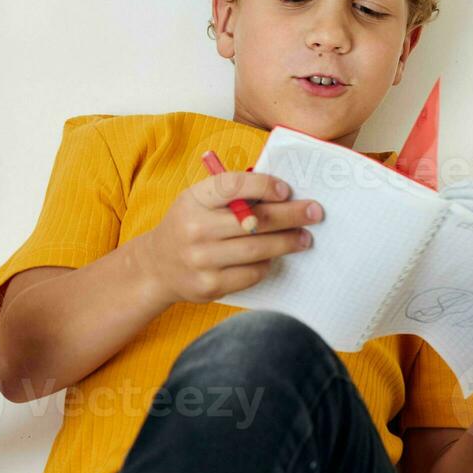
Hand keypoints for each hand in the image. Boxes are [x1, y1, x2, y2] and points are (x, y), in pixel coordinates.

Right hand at [132, 170, 325, 305]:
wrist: (157, 266)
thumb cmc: (188, 225)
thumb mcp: (198, 200)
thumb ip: (231, 194)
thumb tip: (282, 193)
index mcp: (193, 200)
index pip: (232, 186)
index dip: (263, 186)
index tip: (287, 190)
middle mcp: (194, 229)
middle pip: (254, 221)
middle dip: (291, 215)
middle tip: (315, 212)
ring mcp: (201, 260)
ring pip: (257, 250)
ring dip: (287, 242)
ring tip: (305, 238)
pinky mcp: (209, 285)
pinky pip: (251, 273)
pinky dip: (267, 264)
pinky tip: (274, 258)